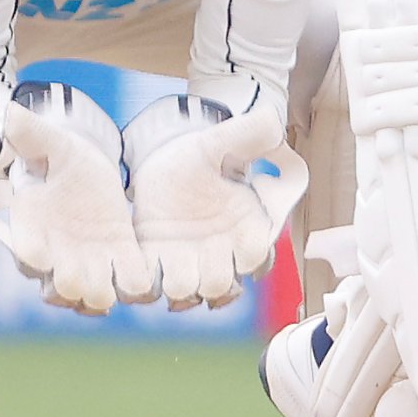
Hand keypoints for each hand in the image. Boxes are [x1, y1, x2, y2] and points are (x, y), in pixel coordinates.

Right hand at [0, 86, 153, 314]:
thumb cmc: (63, 157)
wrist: (90, 170)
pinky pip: (125, 287)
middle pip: (57, 290)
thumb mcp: (54, 144)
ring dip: (101, 295)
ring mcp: (87, 264)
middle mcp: (56, 257)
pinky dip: (135, 288)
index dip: (35, 259)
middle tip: (88, 277)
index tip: (45, 256)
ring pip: (88, 299)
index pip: (26, 255)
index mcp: (32, 230)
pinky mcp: (119, 261)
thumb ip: (31, 134)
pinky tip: (146, 280)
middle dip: (72, 287)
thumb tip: (9, 115)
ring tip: (114, 287)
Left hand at [126, 93, 307, 309]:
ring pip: (187, 295)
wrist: (163, 159)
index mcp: (245, 227)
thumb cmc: (201, 153)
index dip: (248, 254)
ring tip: (169, 267)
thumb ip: (249, 134)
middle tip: (197, 256)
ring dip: (178, 286)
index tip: (234, 237)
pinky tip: (143, 266)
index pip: (256, 257)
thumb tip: (273, 121)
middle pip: (221, 286)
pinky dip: (146, 283)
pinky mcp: (154, 261)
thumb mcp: (221, 140)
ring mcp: (186, 260)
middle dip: (211, 278)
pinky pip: (150, 287)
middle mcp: (219, 252)